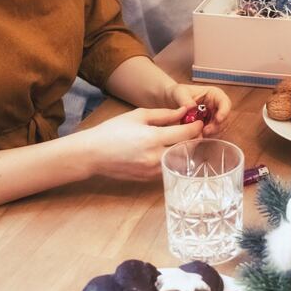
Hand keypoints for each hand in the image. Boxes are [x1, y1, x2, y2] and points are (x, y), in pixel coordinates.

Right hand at [83, 108, 202, 180]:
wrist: (93, 154)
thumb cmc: (113, 131)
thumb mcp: (138, 116)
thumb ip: (164, 114)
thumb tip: (184, 112)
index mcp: (153, 138)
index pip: (186, 133)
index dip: (196, 127)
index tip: (198, 122)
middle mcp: (156, 157)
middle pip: (187, 149)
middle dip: (193, 139)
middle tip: (193, 131)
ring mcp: (153, 170)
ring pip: (181, 161)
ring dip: (185, 150)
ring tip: (181, 139)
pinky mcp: (149, 178)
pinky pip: (170, 168)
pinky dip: (174, 159)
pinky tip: (169, 150)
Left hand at [164, 83, 231, 136]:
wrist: (172, 102)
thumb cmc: (178, 93)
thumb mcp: (179, 93)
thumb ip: (184, 99)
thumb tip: (191, 106)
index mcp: (214, 95)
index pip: (225, 102)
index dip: (224, 111)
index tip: (218, 119)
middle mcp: (217, 106)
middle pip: (225, 117)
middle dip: (217, 126)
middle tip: (205, 131)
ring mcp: (214, 117)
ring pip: (221, 127)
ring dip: (212, 133)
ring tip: (200, 134)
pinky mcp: (210, 126)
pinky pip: (213, 133)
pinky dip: (207, 136)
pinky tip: (199, 136)